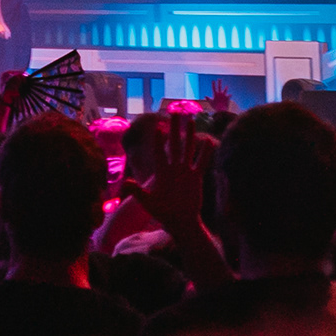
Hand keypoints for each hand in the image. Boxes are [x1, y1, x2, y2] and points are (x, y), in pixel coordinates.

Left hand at [132, 113, 210, 237]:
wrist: (180, 222)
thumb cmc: (163, 213)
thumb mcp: (148, 202)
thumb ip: (138, 192)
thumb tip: (126, 183)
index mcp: (161, 172)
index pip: (159, 151)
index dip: (158, 139)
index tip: (158, 125)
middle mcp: (173, 168)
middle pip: (173, 144)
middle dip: (173, 129)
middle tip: (174, 113)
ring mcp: (185, 172)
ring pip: (187, 149)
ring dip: (189, 135)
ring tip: (190, 120)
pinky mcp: (196, 178)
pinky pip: (201, 162)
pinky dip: (205, 152)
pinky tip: (209, 140)